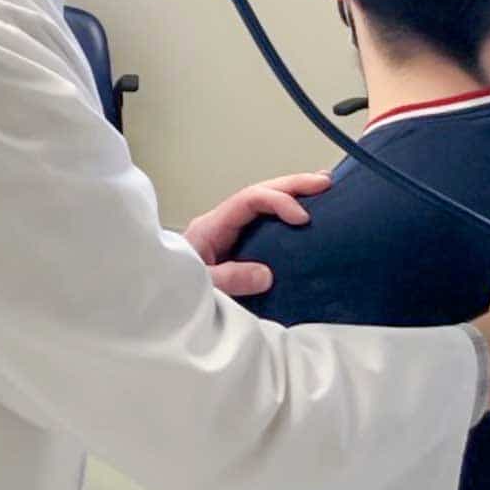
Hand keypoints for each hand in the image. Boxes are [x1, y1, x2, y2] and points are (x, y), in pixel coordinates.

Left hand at [185, 174, 331, 295]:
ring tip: (323, 188)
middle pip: (260, 192)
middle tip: (324, 182)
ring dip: (293, 194)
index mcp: (211, 227)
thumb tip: (265, 274)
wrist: (165, 306)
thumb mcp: (202, 287)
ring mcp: (231, 235)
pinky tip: (308, 215)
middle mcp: (222, 224)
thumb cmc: (177, 292)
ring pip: (264, 204)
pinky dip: (287, 215)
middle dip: (292, 185)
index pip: (249, 200)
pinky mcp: (240, 249)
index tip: (302, 218)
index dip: (278, 202)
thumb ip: (229, 279)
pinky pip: (266, 224)